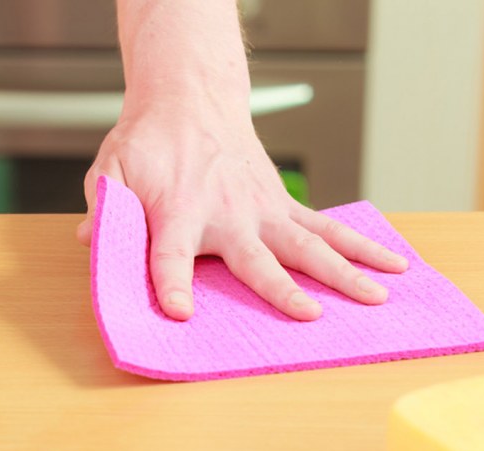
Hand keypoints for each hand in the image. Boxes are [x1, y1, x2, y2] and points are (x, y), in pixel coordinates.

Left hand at [77, 104, 408, 321]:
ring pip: (309, 244)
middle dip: (284, 290)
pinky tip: (392, 263)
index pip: (169, 255)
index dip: (172, 284)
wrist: (190, 100)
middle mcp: (227, 214)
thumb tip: (91, 242)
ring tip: (379, 298)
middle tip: (311, 317)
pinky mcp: (282, 205)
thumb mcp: (112, 171)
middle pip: (260, 258)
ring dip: (346, 271)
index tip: (180, 312)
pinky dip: (361, 244)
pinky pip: (326, 227)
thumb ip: (105, 207)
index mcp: (178, 211)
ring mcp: (262, 209)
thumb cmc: (149, 142)